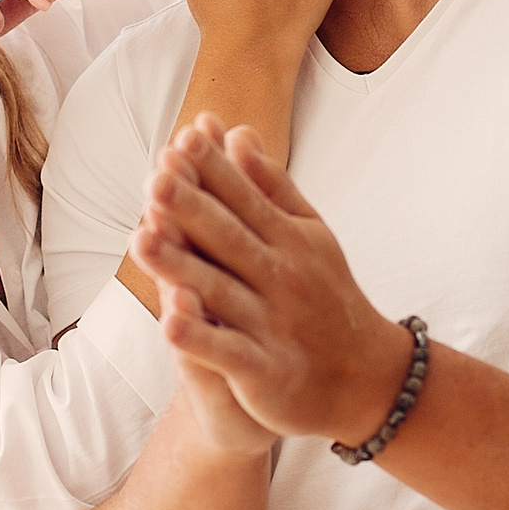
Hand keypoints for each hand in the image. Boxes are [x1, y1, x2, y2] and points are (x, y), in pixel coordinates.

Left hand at [128, 116, 415, 443]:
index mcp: (291, 240)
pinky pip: (229, 354)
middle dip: (192, 209)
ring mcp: (275, 326)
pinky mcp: (267, 372)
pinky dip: (201, 340)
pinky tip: (169, 323)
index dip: (214, 172)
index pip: (245, 199)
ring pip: (221, 292)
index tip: (182, 141)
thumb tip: (237, 132)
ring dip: (181, 266)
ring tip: (141, 239)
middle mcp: (283, 278)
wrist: (367, 376)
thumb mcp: (309, 234)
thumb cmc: (327, 295)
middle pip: (230, 239)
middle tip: (155, 177)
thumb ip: (271, 186)